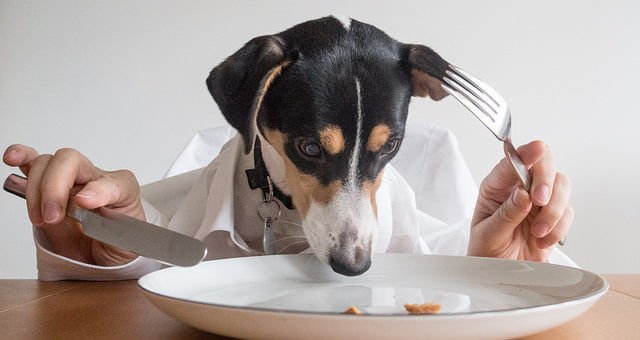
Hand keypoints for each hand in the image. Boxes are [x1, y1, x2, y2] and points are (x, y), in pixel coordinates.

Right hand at [3, 144, 143, 265]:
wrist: (104, 256)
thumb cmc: (117, 245)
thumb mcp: (126, 244)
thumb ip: (111, 228)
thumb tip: (84, 204)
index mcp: (122, 191)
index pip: (113, 182)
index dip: (98, 189)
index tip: (85, 203)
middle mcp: (95, 180)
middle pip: (71, 161)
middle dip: (54, 188)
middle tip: (52, 217)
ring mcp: (70, 182)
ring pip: (47, 164)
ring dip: (36, 189)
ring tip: (41, 217)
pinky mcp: (48, 189)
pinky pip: (33, 164)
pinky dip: (22, 159)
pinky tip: (13, 159)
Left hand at [467, 141, 573, 261]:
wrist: (498, 274)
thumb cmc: (486, 251)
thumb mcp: (488, 235)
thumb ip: (506, 214)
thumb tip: (523, 194)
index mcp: (496, 186)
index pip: (513, 160)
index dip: (527, 153)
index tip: (537, 151)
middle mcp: (519, 188)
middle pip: (544, 164)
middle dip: (546, 181)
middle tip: (540, 202)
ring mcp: (538, 201)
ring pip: (561, 186)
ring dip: (553, 210)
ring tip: (537, 233)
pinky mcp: (554, 216)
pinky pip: (568, 211)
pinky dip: (559, 227)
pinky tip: (542, 241)